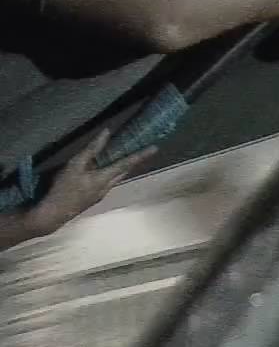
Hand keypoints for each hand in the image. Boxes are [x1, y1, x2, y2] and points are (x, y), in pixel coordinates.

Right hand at [22, 130, 156, 237]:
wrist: (55, 212)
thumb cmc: (64, 187)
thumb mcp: (75, 164)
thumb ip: (92, 149)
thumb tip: (106, 133)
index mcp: (105, 178)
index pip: (127, 163)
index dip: (141, 155)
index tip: (154, 148)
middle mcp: (108, 187)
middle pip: (124, 172)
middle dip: (134, 162)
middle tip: (142, 152)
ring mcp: (102, 194)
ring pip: (117, 178)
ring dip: (122, 168)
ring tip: (125, 158)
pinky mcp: (95, 198)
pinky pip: (108, 183)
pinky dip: (111, 174)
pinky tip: (105, 172)